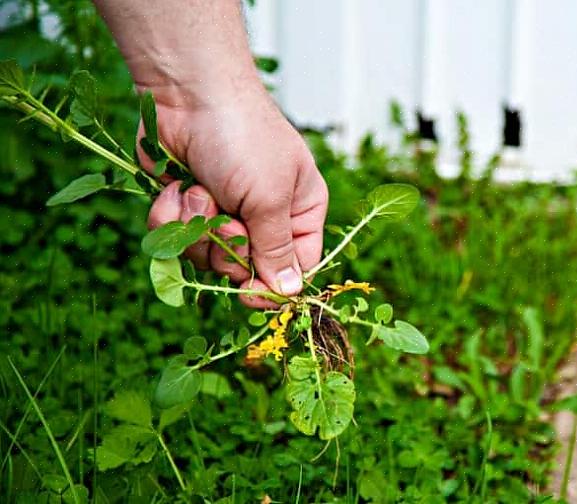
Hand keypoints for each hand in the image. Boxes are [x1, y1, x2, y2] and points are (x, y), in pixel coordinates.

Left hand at [139, 85, 327, 307]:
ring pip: (207, 257)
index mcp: (300, 212)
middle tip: (226, 218)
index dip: (273, 285)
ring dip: (197, 226)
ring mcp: (224, 211)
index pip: (296, 267)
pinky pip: (175, 238)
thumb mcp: (269, 198)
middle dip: (227, 248)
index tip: (249, 292)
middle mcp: (264, 216)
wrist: (189, 94)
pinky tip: (176, 187)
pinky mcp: (186, 206)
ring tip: (200, 190)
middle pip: (246, 269)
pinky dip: (171, 216)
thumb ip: (276, 249)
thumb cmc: (244, 137)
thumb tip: (290, 293)